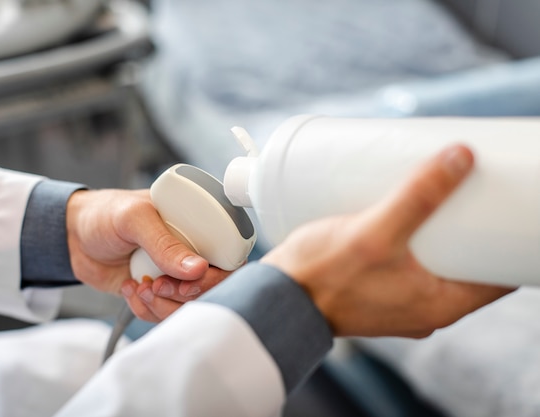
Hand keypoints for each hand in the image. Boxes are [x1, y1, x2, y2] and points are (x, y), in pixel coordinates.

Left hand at [66, 189, 229, 321]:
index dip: (215, 277)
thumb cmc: (104, 213)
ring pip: (189, 307)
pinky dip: (147, 309)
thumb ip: (165, 244)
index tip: (189, 282)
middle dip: (183, 295)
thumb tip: (198, 268)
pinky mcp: (158, 293)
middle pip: (212, 288)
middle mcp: (192, 250)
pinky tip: (131, 288)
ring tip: (141, 287)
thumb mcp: (134, 219)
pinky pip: (165, 314)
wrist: (72, 235)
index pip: (228, 257)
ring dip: (163, 305)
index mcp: (197, 224)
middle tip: (158, 285)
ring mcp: (175, 273)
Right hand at [262, 144, 515, 337]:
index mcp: (439, 305)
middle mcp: (425, 309)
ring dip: (441, 234)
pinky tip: (402, 217)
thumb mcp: (374, 234)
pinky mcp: (377, 291)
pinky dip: (414, 242)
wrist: (276, 301)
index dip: (509, 243)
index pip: (498, 277)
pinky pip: (410, 265)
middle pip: (468, 265)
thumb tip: (461, 158)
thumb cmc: (321, 278)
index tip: (507, 209)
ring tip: (436, 196)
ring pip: (437, 264)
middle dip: (473, 229)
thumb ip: (417, 197)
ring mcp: (400, 302)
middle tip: (470, 191)